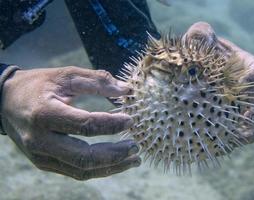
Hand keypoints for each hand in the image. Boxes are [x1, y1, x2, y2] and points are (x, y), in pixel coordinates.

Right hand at [0, 66, 140, 179]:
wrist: (5, 102)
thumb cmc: (38, 85)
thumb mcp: (65, 75)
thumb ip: (96, 80)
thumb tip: (126, 90)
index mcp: (44, 114)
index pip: (84, 125)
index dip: (111, 124)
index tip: (131, 120)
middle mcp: (40, 139)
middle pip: (84, 156)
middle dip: (115, 154)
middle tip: (136, 146)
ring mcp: (41, 155)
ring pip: (82, 170)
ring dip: (111, 167)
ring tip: (133, 159)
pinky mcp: (44, 163)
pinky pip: (75, 171)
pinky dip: (98, 169)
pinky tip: (115, 162)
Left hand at [183, 22, 253, 142]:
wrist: (180, 72)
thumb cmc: (193, 53)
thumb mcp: (195, 40)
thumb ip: (200, 34)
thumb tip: (204, 37)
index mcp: (245, 68)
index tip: (244, 80)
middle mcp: (247, 92)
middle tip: (250, 116)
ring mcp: (237, 111)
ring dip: (251, 132)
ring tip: (240, 136)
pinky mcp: (224, 126)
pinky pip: (232, 137)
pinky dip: (228, 142)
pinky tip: (215, 144)